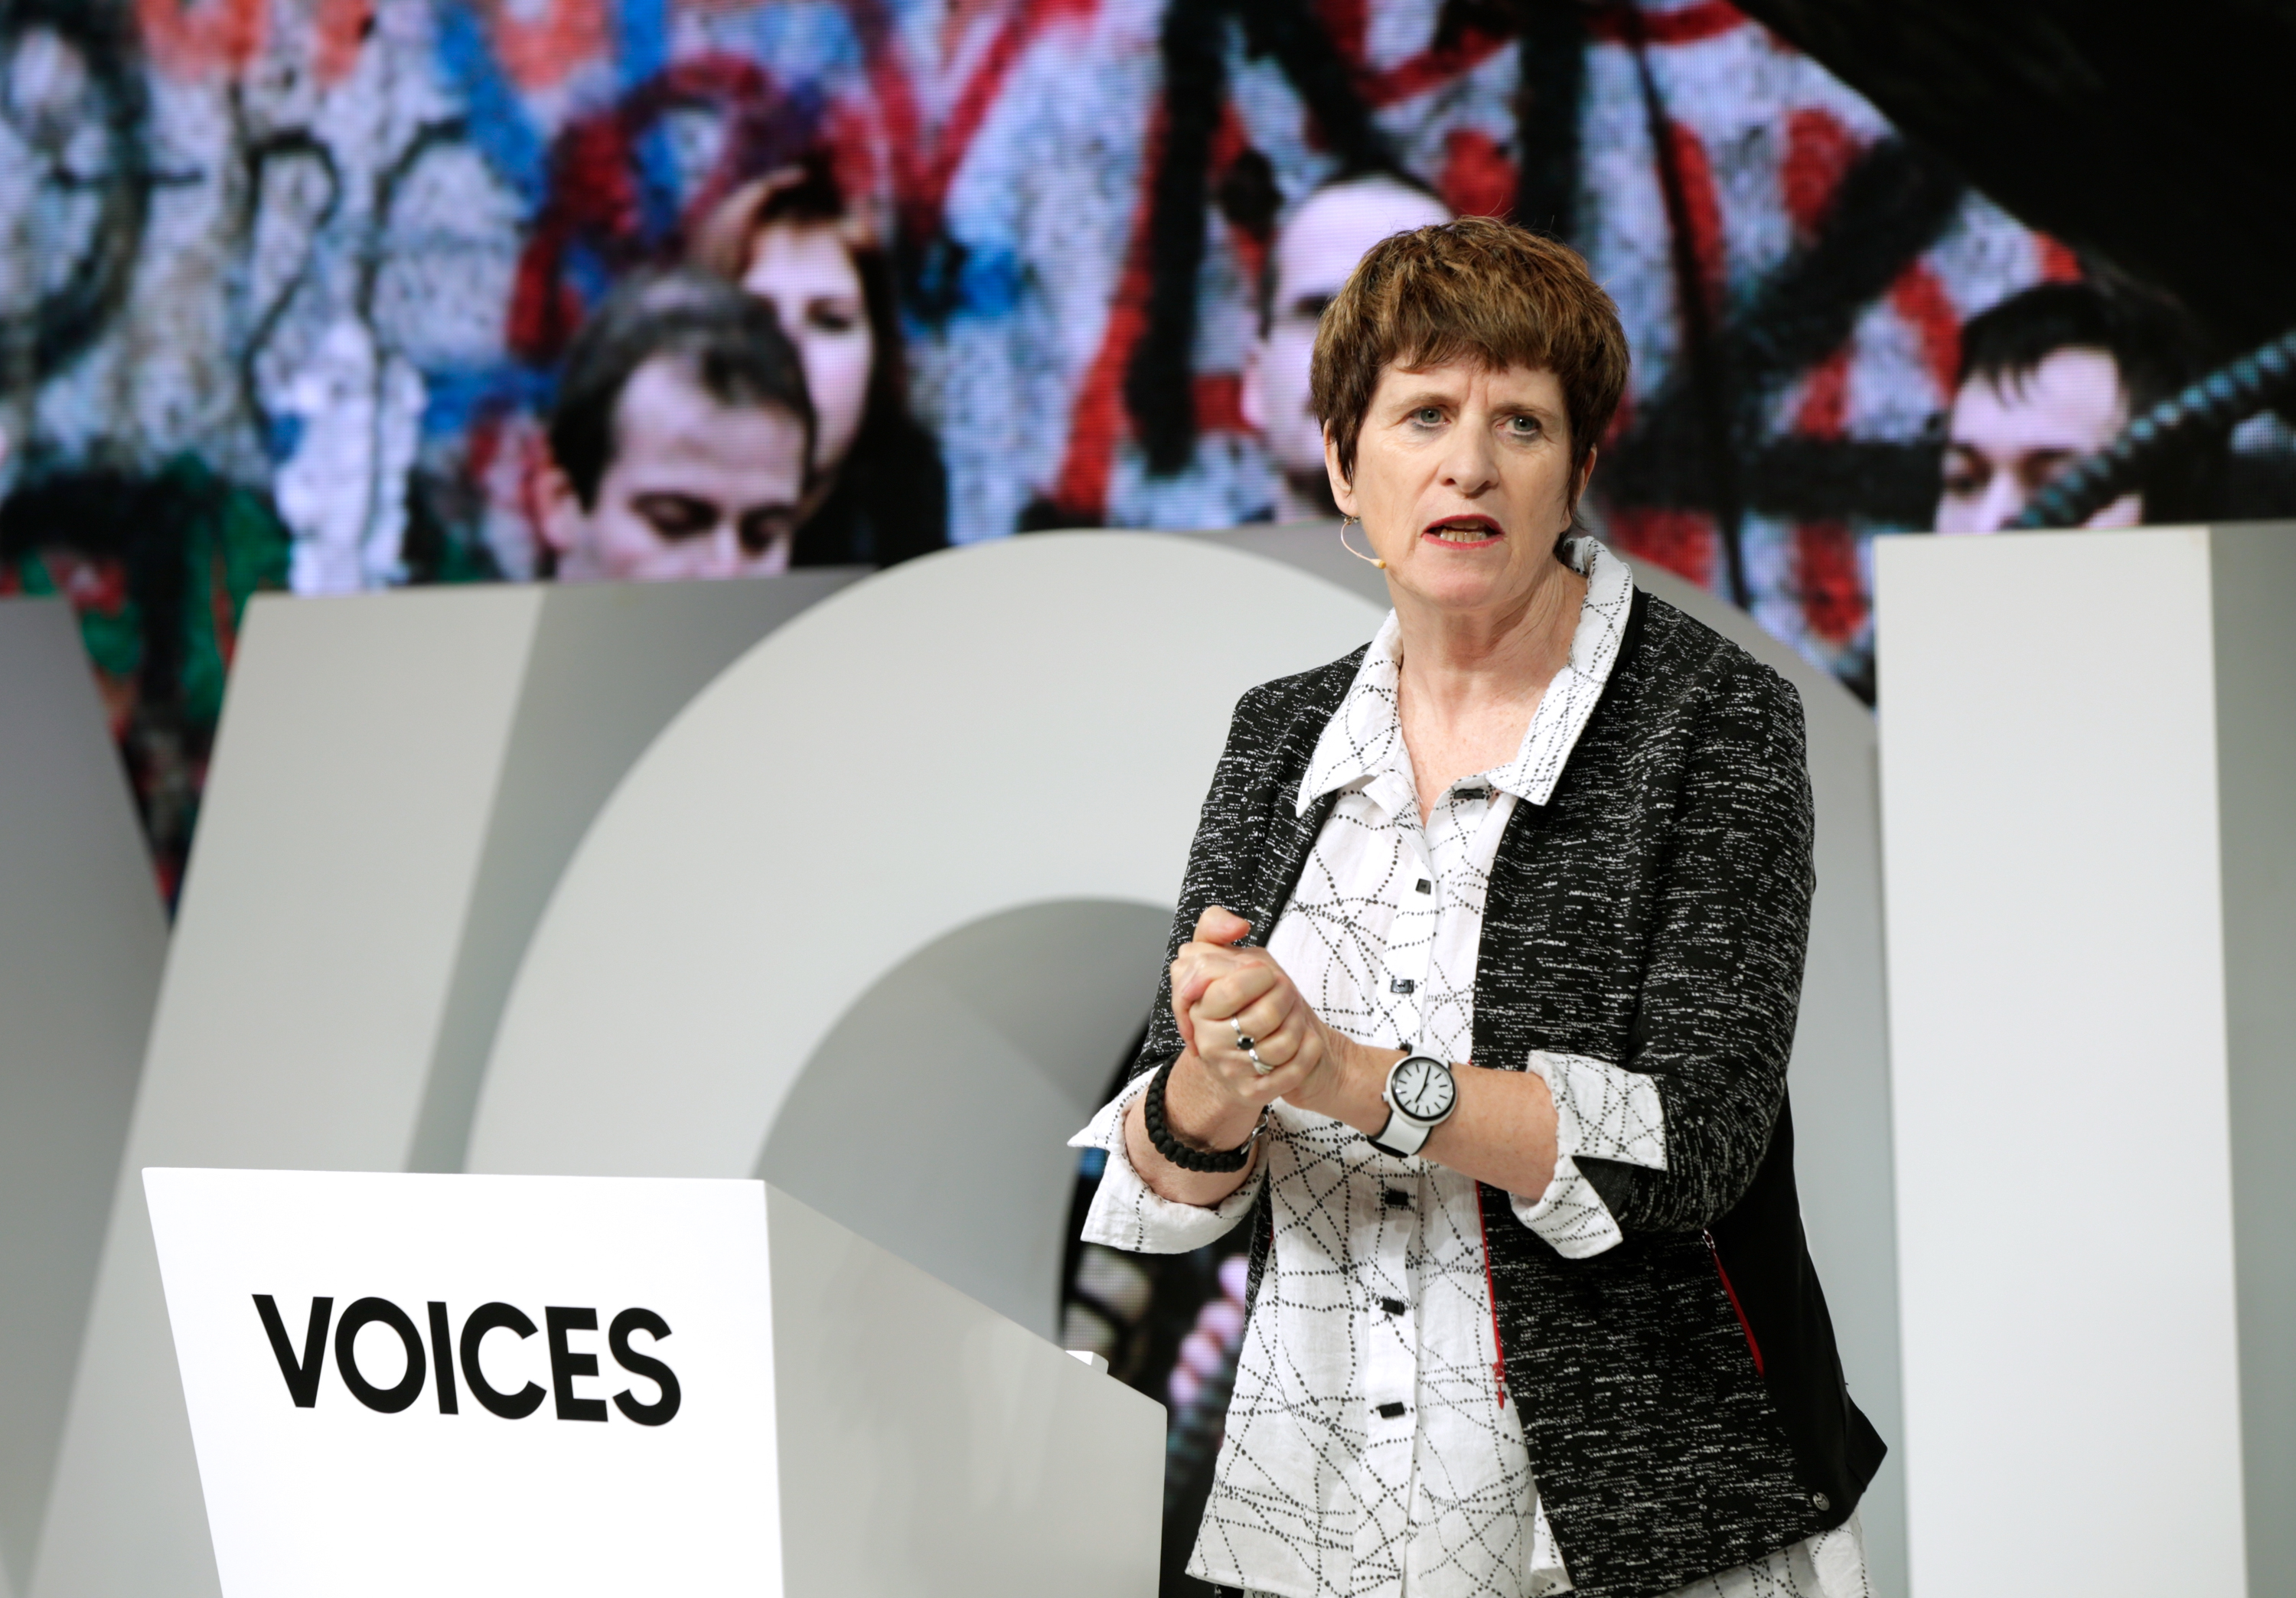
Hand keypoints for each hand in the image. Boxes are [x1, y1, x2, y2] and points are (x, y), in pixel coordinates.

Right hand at [1165, 906, 1356, 1130]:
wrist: (1267, 1048)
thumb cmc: (1248, 1000)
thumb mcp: (1232, 954)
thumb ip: (1215, 926)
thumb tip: (1236, 925)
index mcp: (1196, 1006)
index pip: (1231, 988)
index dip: (1261, 977)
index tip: (1266, 975)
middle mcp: (1207, 1041)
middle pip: (1265, 1016)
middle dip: (1287, 999)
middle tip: (1285, 996)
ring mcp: (1229, 1070)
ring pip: (1282, 1044)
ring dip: (1299, 1024)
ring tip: (1292, 1019)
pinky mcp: (1252, 1094)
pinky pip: (1293, 1072)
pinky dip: (1309, 1051)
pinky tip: (1305, 1042)